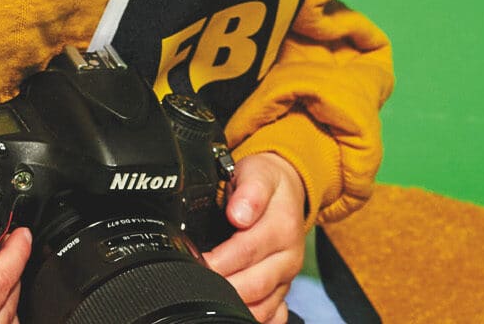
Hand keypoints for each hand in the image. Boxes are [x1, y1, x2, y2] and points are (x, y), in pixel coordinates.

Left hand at [203, 153, 307, 323]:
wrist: (288, 190)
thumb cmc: (267, 184)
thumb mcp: (259, 173)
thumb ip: (250, 191)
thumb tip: (240, 214)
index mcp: (282, 227)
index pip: (247, 251)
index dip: (219, 260)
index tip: (196, 260)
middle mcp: (287, 257)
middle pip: (255, 284)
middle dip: (223, 285)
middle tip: (195, 280)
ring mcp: (286, 277)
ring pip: (263, 306)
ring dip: (235, 304)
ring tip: (208, 295)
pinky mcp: (283, 290)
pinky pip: (273, 315)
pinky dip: (255, 318)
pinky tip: (234, 310)